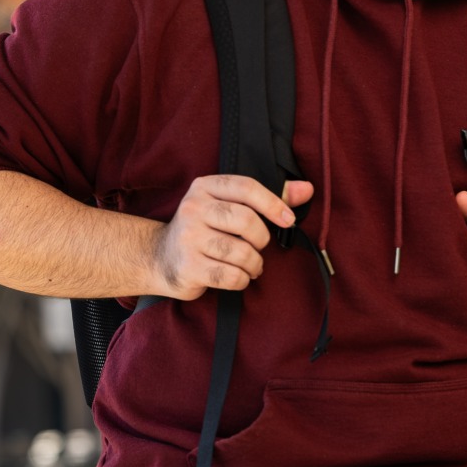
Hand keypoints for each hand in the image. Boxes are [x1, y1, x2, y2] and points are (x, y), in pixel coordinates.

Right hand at [148, 175, 313, 299]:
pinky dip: (242, 279)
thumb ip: (268, 197)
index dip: (273, 203)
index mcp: (204, 187)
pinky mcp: (189, 267)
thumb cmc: (204, 229)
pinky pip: (232, 277)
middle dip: (261, 238)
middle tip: (259, 246)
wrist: (160, 257)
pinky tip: (238, 276)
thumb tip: (307, 189)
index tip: (288, 220)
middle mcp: (193, 209)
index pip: (246, 188)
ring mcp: (189, 239)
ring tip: (250, 265)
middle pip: (246, 221)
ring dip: (254, 263)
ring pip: (242, 252)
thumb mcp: (228, 205)